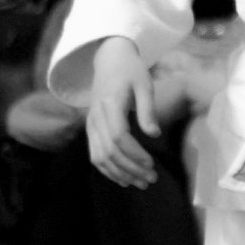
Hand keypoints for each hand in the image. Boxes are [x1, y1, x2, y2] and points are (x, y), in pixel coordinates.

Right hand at [87, 36, 159, 187]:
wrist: (109, 61)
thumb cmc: (131, 71)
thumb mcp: (145, 84)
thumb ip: (147, 110)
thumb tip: (154, 135)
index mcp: (110, 105)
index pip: (119, 136)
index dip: (135, 154)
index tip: (152, 164)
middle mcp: (96, 118)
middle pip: (109, 151)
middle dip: (130, 169)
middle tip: (151, 179)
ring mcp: (90, 125)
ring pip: (99, 157)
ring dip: (119, 173)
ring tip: (140, 183)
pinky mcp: (90, 129)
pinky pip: (94, 155)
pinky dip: (107, 170)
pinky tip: (123, 178)